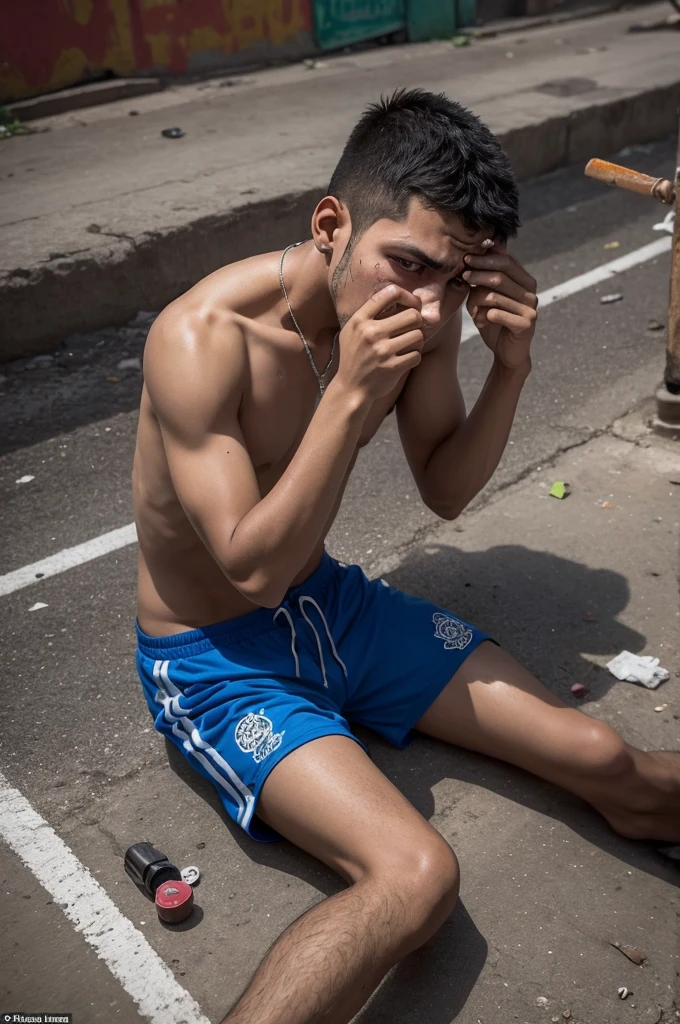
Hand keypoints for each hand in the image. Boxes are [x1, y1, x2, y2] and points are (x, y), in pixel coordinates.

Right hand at [334, 285, 424, 400]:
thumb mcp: (352, 331)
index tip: (413, 304)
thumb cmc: (354, 356)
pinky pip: (417, 355)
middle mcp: (371, 333)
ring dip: (418, 340)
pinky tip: (406, 359)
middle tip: (413, 328)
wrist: (350, 388)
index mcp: (360, 320)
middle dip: (417, 321)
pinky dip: (415, 357)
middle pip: (412, 315)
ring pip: (419, 335)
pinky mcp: (393, 367)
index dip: (408, 296)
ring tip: (409, 345)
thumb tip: (399, 297)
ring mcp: (382, 351)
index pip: (391, 293)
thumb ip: (370, 314)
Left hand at [462, 246, 536, 370]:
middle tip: (464, 276)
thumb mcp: (487, 298)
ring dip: (476, 302)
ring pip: (494, 297)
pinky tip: (481, 322)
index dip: (485, 258)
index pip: (506, 261)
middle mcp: (531, 293)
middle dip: (478, 275)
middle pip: (500, 276)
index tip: (466, 258)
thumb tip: (472, 256)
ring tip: (472, 311)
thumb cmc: (495, 322)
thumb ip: (484, 280)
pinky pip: (497, 314)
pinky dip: (483, 317)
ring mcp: (530, 308)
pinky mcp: (526, 325)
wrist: (507, 353)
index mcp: (525, 281)